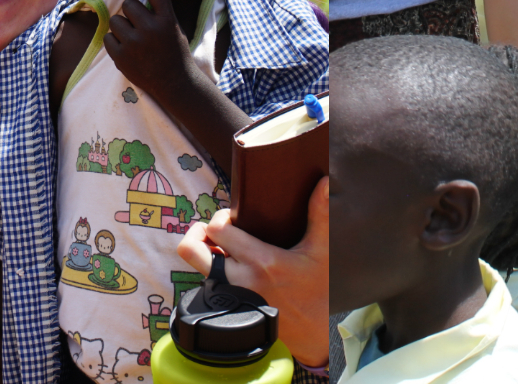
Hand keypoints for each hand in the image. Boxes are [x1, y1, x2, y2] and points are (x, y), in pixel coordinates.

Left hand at [104, 0, 194, 100]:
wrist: (174, 82)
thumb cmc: (174, 51)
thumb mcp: (174, 27)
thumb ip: (158, 11)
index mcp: (167, 19)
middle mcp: (150, 29)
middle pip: (129, 4)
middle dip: (131, 11)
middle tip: (137, 23)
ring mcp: (134, 44)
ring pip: (115, 20)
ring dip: (121, 26)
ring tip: (131, 37)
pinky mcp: (121, 57)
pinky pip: (107, 38)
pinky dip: (114, 41)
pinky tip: (126, 48)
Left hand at [178, 177, 327, 366]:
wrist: (314, 335)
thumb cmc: (318, 290)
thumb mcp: (321, 251)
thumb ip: (320, 214)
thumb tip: (325, 181)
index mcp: (260, 262)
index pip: (217, 230)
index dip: (220, 218)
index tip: (235, 217)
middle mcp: (239, 281)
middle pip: (191, 251)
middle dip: (196, 235)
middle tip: (214, 232)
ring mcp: (231, 298)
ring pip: (198, 270)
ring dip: (207, 256)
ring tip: (225, 250)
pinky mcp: (228, 312)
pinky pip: (208, 287)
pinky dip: (214, 275)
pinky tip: (232, 271)